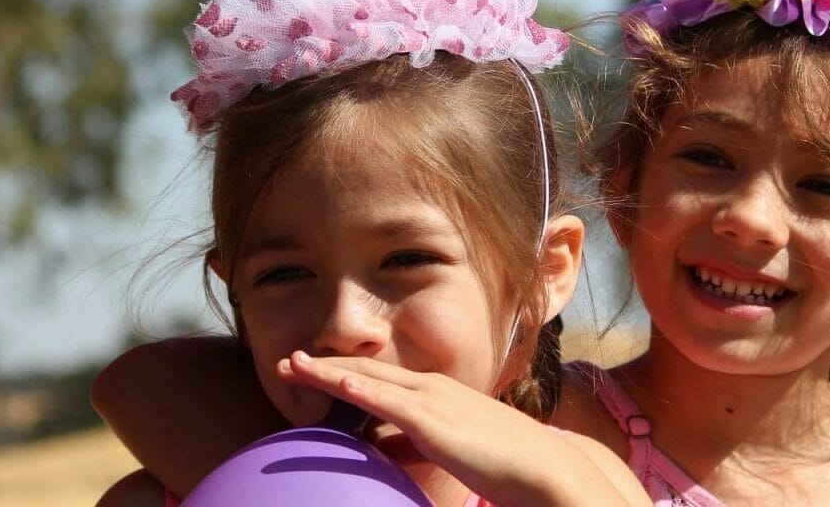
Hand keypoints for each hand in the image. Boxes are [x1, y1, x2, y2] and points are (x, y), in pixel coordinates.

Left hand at [277, 351, 643, 506]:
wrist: (543, 467)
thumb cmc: (503, 463)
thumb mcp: (449, 450)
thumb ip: (415, 446)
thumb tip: (381, 449)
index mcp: (436, 393)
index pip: (379, 378)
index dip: (341, 372)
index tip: (308, 369)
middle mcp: (432, 388)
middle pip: (367, 372)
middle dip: (324, 365)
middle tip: (286, 361)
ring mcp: (434, 401)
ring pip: (370, 381)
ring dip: (328, 372)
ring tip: (292, 366)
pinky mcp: (435, 422)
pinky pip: (389, 403)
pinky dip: (360, 390)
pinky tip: (335, 383)